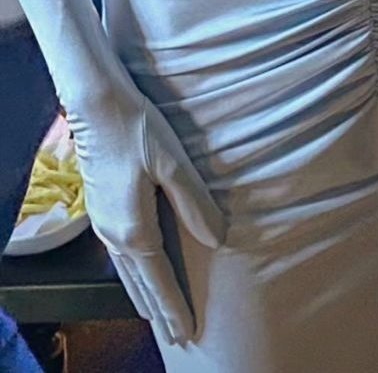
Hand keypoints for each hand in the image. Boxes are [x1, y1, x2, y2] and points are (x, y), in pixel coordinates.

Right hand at [68, 72, 224, 346]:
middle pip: (140, 286)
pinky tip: (137, 273)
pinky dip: (132, 276)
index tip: (188, 333)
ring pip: (126, 273)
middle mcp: (115, 236)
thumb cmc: (139, 130)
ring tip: (156, 317)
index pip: (160, 282)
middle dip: (159, 312)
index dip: (175, 308)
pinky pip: (118, 258)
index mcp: (135, 230)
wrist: (96, 106)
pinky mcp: (100, 211)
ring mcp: (104, 225)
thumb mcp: (174, 164)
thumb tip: (217, 239)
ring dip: (143, 297)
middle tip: (176, 337)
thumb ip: (195, 204)